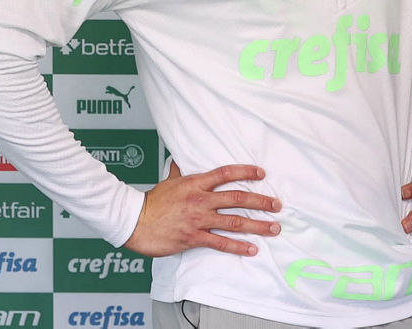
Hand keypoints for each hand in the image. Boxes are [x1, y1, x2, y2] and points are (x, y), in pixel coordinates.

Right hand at [123, 161, 281, 257]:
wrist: (133, 221)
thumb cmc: (150, 202)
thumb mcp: (168, 182)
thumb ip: (178, 172)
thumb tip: (178, 162)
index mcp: (196, 183)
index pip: (226, 173)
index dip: (246, 172)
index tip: (262, 173)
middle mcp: (201, 200)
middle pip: (238, 198)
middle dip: (261, 201)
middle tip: (277, 205)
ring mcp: (199, 219)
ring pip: (235, 221)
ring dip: (258, 225)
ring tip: (274, 228)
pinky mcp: (194, 237)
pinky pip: (220, 242)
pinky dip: (238, 246)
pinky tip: (252, 249)